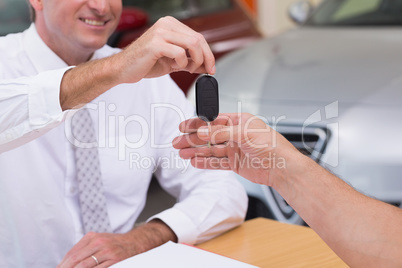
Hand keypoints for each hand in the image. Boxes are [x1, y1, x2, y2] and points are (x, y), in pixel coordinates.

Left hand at [57, 220, 176, 267]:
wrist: (135, 242)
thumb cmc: (114, 244)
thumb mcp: (99, 240)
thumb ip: (84, 249)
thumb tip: (66, 263)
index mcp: (92, 237)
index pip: (72, 253)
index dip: (62, 264)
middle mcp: (99, 242)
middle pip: (76, 260)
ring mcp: (107, 251)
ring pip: (85, 266)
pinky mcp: (115, 260)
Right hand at [117, 16, 214, 83]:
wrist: (123, 69)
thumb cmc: (145, 63)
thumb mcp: (173, 61)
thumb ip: (190, 62)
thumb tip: (207, 66)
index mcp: (170, 24)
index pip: (198, 36)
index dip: (208, 53)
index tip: (211, 67)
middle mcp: (166, 24)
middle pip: (198, 39)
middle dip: (206, 58)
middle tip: (205, 71)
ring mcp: (160, 32)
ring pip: (193, 44)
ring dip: (195, 61)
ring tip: (188, 69)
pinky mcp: (155, 44)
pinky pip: (180, 53)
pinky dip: (182, 63)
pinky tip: (173, 66)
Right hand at [173, 113, 300, 185]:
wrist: (282, 168)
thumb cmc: (271, 146)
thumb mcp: (245, 134)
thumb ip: (222, 133)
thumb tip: (203, 132)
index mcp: (239, 122)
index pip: (213, 121)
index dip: (197, 124)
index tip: (183, 127)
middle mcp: (236, 135)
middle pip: (209, 136)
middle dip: (192, 139)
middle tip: (177, 142)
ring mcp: (235, 149)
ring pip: (211, 150)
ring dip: (196, 152)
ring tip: (181, 153)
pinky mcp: (236, 163)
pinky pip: (217, 162)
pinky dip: (205, 162)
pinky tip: (194, 162)